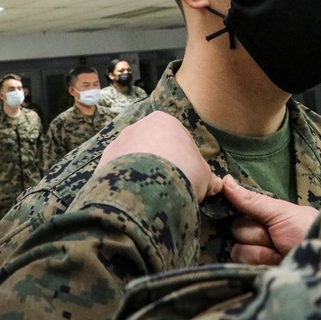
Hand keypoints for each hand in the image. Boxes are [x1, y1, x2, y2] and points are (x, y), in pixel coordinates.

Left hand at [98, 112, 221, 201]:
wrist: (148, 186)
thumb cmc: (183, 172)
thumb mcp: (204, 176)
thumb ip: (209, 179)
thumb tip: (218, 185)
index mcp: (164, 121)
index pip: (177, 138)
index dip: (184, 158)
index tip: (187, 175)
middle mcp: (138, 126)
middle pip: (151, 145)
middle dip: (159, 163)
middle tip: (168, 185)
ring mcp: (117, 143)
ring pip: (132, 159)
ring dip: (140, 173)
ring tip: (149, 195)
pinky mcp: (102, 162)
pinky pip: (116, 173)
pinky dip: (124, 184)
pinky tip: (133, 198)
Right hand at [224, 175, 317, 264]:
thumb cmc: (307, 231)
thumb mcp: (282, 212)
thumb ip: (253, 200)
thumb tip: (225, 180)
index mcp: (267, 217)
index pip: (240, 210)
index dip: (246, 213)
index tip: (258, 216)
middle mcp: (260, 236)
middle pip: (237, 229)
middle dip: (258, 234)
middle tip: (278, 237)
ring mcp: (257, 257)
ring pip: (237, 249)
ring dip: (260, 251)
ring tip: (280, 254)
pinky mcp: (255, 275)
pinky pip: (240, 266)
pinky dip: (259, 263)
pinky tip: (274, 265)